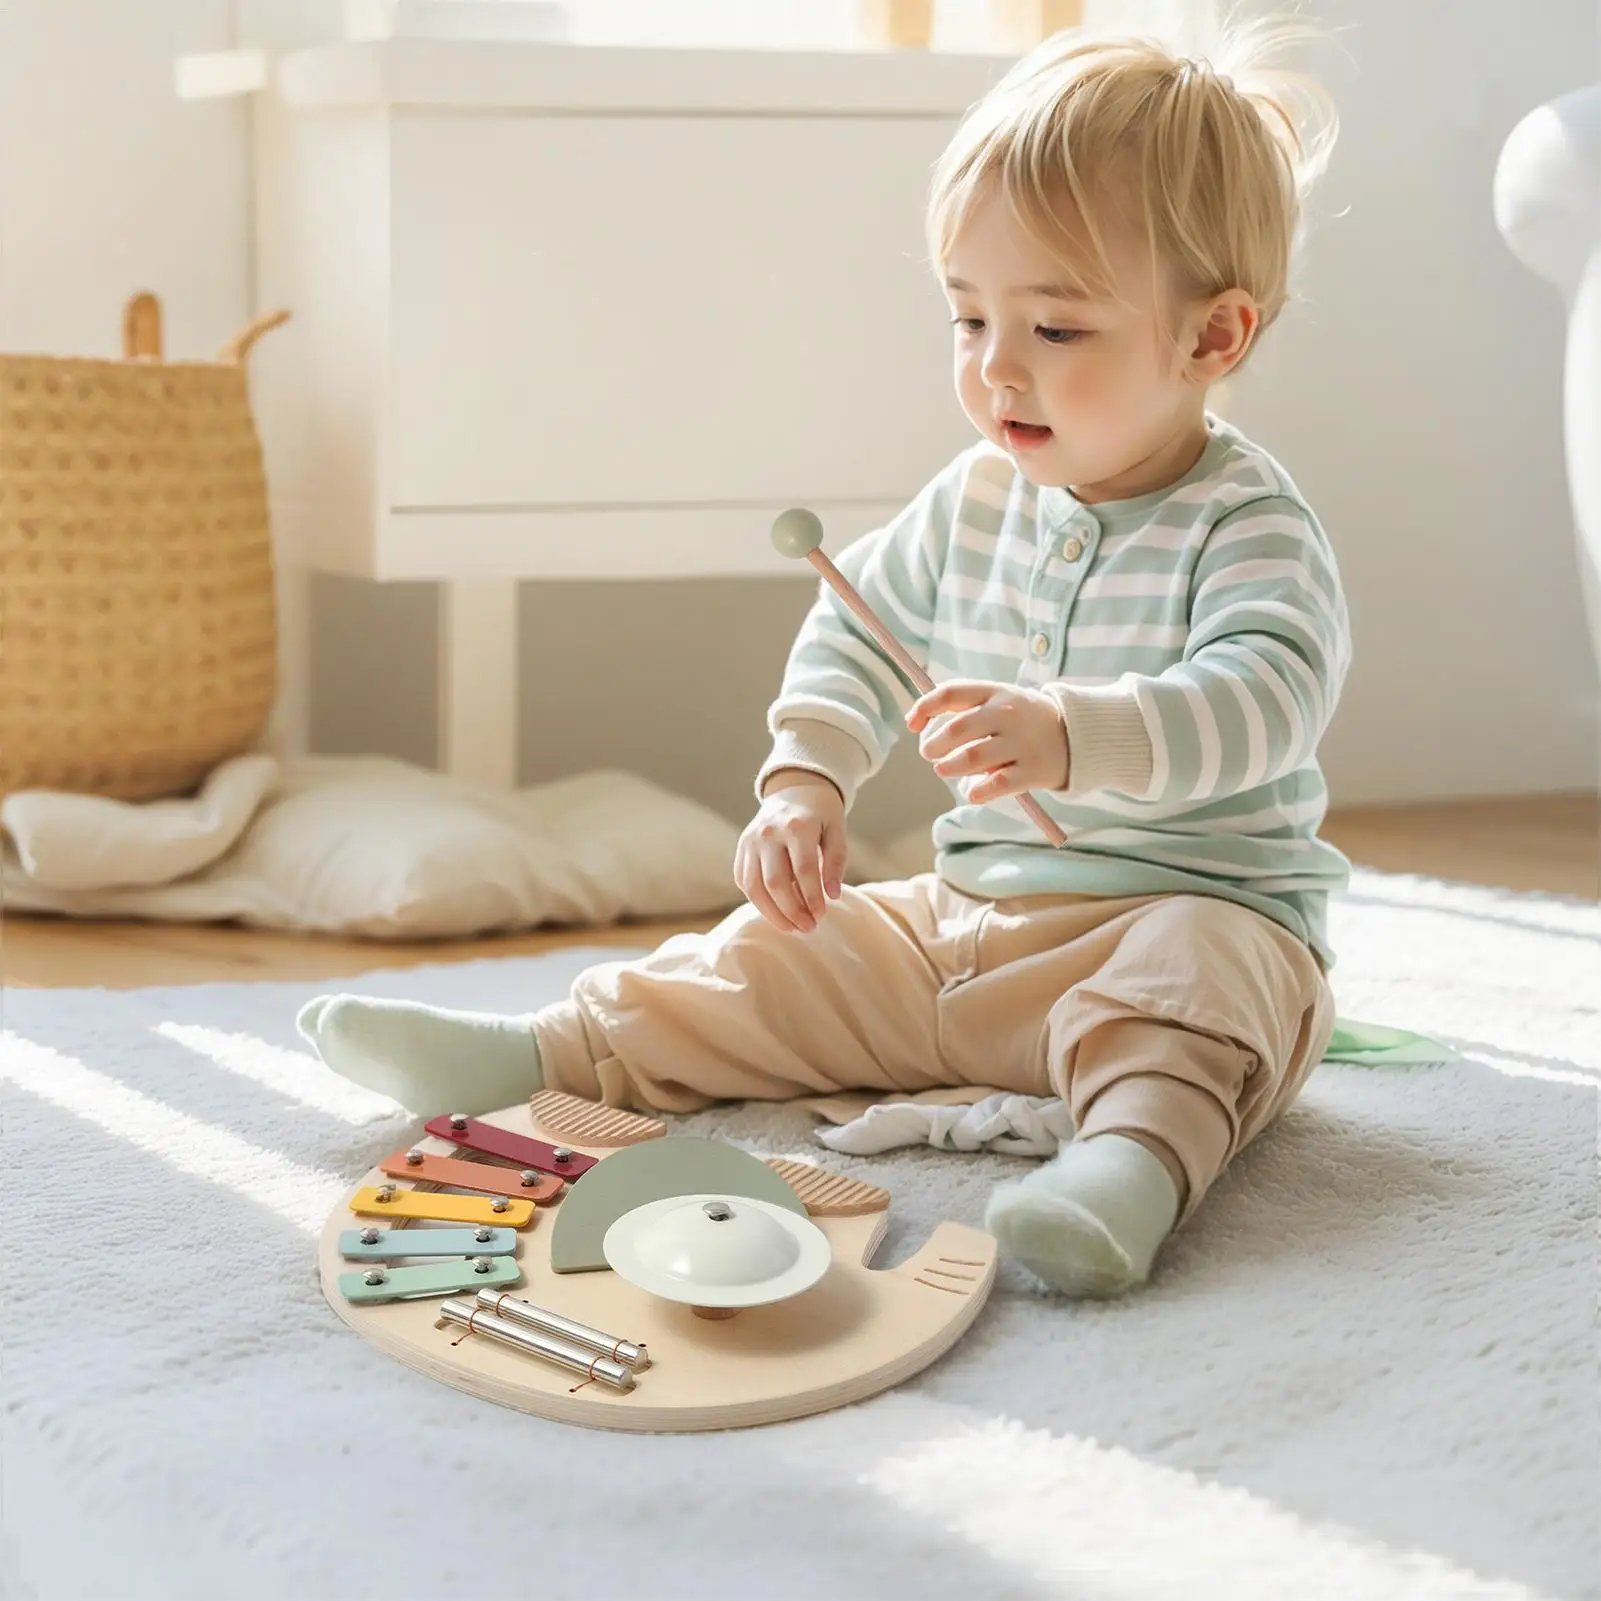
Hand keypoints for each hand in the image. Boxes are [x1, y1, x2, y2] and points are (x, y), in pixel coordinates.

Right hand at [735, 771, 847, 933]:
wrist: (794, 787)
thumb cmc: (821, 813)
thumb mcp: (837, 830)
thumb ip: (836, 861)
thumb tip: (832, 895)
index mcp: (797, 826)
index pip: (804, 870)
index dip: (812, 897)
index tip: (821, 916)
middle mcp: (769, 833)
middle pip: (776, 882)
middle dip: (792, 911)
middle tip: (809, 928)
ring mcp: (751, 839)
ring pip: (754, 886)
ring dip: (772, 913)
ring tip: (791, 927)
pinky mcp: (742, 846)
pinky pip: (744, 880)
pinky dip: (758, 901)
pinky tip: (776, 912)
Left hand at [905, 680, 1068, 802]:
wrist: (1074, 735)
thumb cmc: (1022, 719)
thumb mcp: (999, 698)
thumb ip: (964, 706)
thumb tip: (918, 720)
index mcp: (995, 692)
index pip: (951, 693)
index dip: (924, 707)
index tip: (911, 724)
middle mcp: (1007, 714)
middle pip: (958, 729)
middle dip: (933, 744)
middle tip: (929, 753)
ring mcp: (1020, 743)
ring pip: (972, 758)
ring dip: (949, 767)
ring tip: (944, 769)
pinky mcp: (1031, 771)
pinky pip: (996, 784)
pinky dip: (977, 791)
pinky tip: (972, 791)